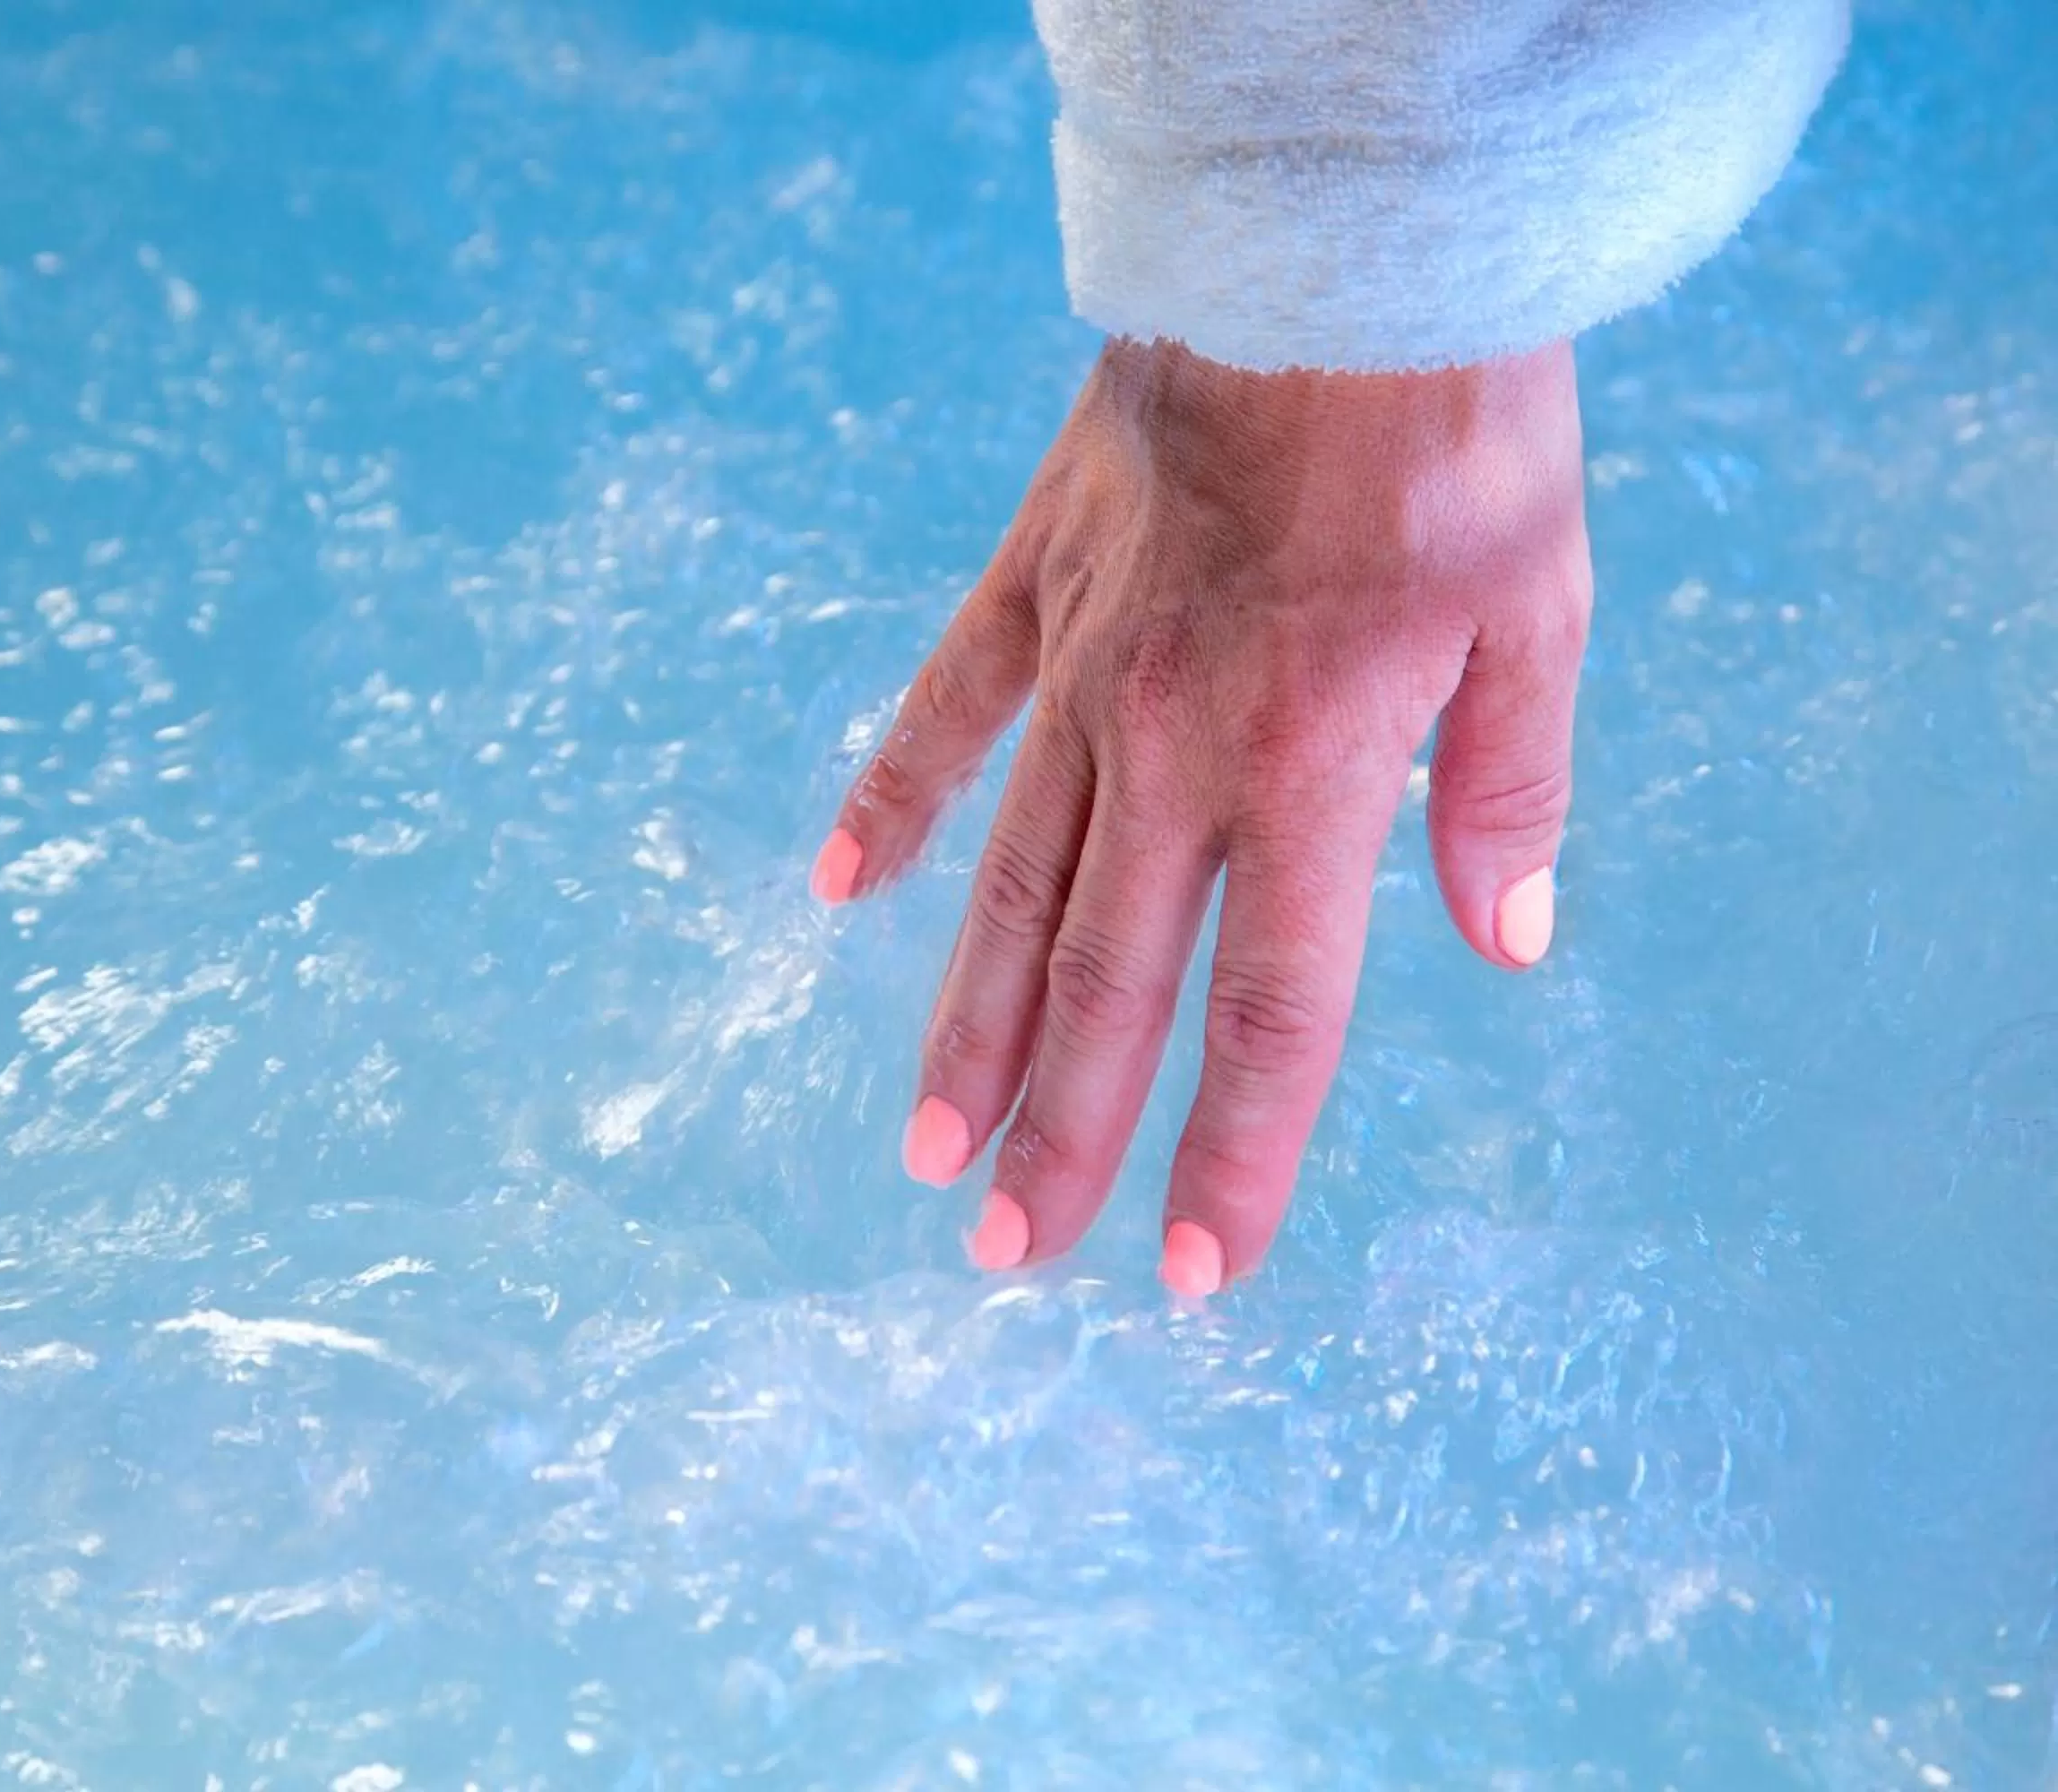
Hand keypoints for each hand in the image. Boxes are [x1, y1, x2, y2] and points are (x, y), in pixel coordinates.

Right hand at [812, 337, 1591, 1293]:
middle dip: (1062, 1133)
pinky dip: (890, 798)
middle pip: (1110, 982)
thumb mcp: (1539, 610)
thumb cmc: (1456, 434)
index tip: (1190, 1273)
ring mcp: (1086, 669)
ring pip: (1014, 885)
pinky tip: (837, 887)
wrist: (1338, 257)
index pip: (1269, 1009)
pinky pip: (944, 711)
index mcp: (1312, 765)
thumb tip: (1503, 942)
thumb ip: (1507, 790)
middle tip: (1007, 1250)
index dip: (1232, 1152)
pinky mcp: (1036, 587)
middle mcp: (1177, 745)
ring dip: (970, 1023)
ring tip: (925, 1142)